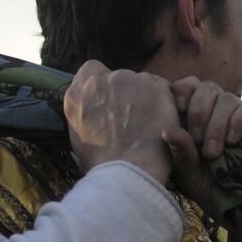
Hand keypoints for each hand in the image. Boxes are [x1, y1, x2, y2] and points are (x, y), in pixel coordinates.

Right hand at [64, 61, 178, 180]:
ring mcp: (128, 80)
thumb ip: (84, 115)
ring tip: (150, 122)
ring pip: (142, 80)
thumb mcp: (78, 137)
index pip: (92, 70)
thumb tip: (92, 114)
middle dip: (127, 92)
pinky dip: (165, 100)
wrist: (128, 171)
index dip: (105, 83)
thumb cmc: (103, 165)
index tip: (113, 99)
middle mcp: (100, 81)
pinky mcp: (155, 86)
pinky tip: (162, 121)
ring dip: (146, 96)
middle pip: (119, 76)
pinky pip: (163, 87)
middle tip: (134, 116)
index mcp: (77, 94)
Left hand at [166, 77, 241, 217]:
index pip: (188, 86)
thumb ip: (180, 152)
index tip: (177, 110)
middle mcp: (219, 110)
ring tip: (213, 152)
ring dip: (218, 123)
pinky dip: (239, 121)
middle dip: (199, 112)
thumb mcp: (190, 174)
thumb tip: (166, 131)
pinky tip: (233, 141)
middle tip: (197, 140)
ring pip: (227, 98)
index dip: (182, 91)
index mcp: (197, 115)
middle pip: (206, 88)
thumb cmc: (212, 188)